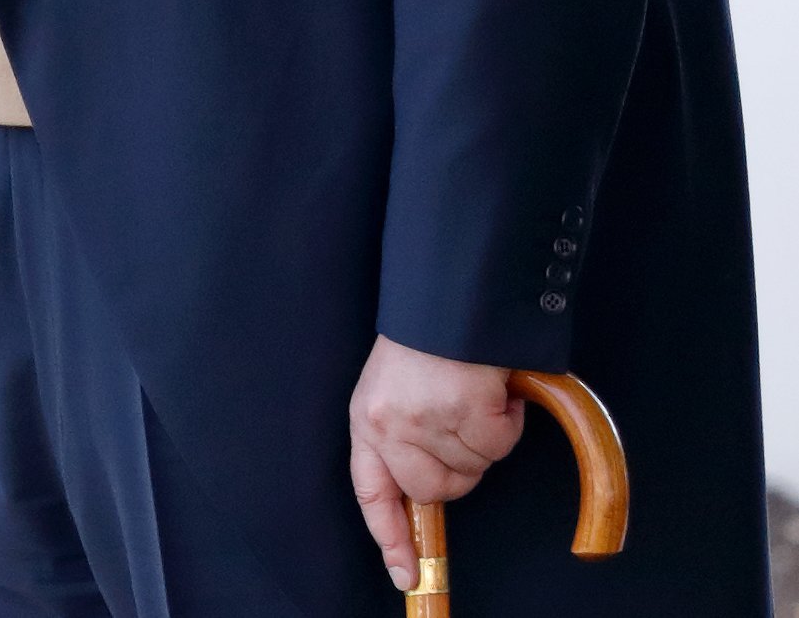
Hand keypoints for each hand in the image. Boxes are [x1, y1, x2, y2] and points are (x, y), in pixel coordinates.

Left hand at [347, 335, 526, 591]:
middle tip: (462, 424)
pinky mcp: (466, 414)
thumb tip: (426, 492)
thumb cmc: (423, 343)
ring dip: (484, 438)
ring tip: (469, 393)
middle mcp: (390, 426)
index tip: (406, 572)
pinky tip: (490, 388)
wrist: (446, 299)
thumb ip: (402, 438)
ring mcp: (428, 422)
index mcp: (367, 420)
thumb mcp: (393, 390)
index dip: (389, 536)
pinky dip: (506, 420)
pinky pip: (499, 443)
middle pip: (435, 490)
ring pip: (474, 467)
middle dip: (458, 470)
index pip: (371, 492)